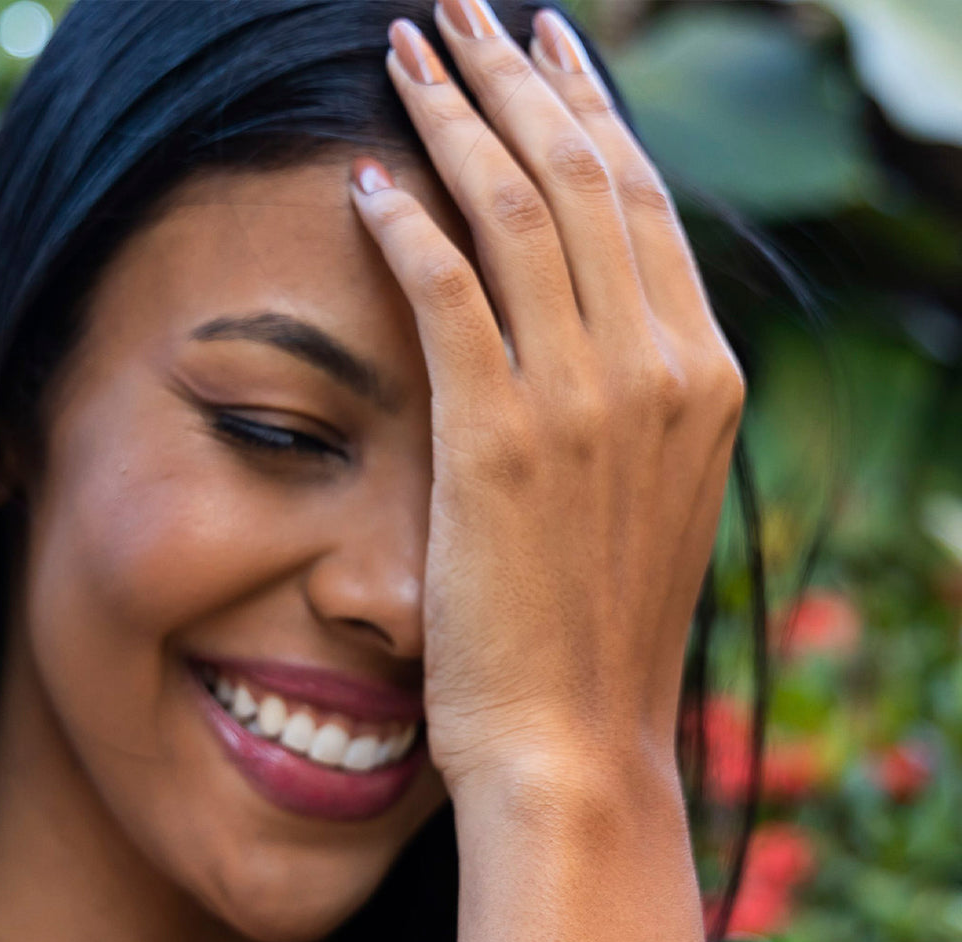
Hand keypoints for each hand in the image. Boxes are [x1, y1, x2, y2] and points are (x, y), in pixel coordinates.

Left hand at [348, 2, 745, 804]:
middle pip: (584, 176)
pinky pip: (449, 291)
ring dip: (456, 114)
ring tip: (408, 49)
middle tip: (468, 10)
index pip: (643, 207)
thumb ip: (625, 412)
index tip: (550, 56)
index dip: (590, 115)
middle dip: (520, 77)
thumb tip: (585, 341)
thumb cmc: (595, 642)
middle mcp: (657, 368)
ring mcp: (581, 399)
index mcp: (700, 379)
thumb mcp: (640, 506)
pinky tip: (366, 177)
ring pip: (516, 210)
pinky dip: (406, 223)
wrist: (577, 745)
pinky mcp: (495, 440)